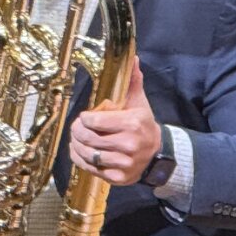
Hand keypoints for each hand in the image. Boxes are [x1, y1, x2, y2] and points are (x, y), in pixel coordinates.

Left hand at [68, 57, 161, 186]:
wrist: (158, 153)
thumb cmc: (143, 124)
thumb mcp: (139, 102)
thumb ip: (132, 81)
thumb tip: (132, 57)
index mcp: (131, 123)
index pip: (93, 121)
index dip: (85, 118)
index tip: (86, 117)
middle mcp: (128, 144)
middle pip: (87, 138)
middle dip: (77, 131)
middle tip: (77, 127)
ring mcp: (123, 163)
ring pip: (86, 154)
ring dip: (76, 145)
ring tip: (77, 139)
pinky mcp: (118, 177)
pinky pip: (90, 168)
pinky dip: (80, 159)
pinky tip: (81, 151)